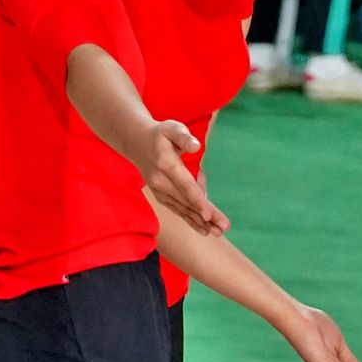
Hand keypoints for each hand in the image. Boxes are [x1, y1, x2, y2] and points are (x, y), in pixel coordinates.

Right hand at [137, 120, 228, 236]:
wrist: (137, 143)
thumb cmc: (160, 134)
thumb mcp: (171, 128)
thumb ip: (183, 136)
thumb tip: (196, 146)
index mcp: (166, 164)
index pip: (184, 185)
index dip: (197, 200)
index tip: (208, 214)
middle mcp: (161, 181)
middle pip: (187, 201)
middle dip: (206, 216)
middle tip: (224, 228)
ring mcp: (160, 191)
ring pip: (183, 209)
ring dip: (201, 222)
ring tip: (219, 233)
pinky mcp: (161, 197)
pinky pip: (178, 210)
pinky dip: (191, 220)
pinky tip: (204, 230)